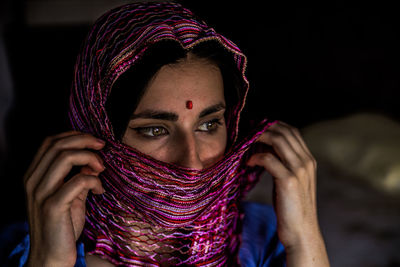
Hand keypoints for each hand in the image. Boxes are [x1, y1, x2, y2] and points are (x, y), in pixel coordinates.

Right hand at [24, 131, 104, 265]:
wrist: (51, 257)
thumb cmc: (61, 226)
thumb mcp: (70, 196)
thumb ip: (78, 177)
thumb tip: (93, 161)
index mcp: (34, 176)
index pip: (50, 142)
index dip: (74, 135)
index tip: (94, 140)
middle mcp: (33, 181)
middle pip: (58, 145)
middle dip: (85, 141)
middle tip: (102, 148)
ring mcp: (41, 193)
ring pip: (66, 157)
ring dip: (90, 158)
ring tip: (101, 168)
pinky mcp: (53, 206)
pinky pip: (78, 180)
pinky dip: (94, 180)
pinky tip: (99, 190)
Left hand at [247, 121, 328, 265]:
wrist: (302, 232)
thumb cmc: (291, 207)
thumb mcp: (289, 180)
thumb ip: (282, 163)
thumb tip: (264, 149)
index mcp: (308, 160)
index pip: (293, 131)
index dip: (274, 125)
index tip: (257, 126)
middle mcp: (306, 162)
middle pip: (285, 132)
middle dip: (265, 127)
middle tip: (248, 130)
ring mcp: (299, 170)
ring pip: (278, 140)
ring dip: (259, 137)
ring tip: (246, 141)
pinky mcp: (289, 181)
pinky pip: (268, 159)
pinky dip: (256, 157)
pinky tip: (248, 162)